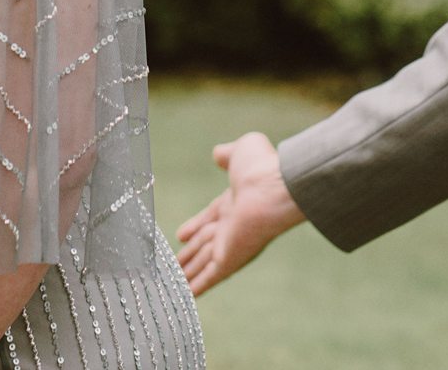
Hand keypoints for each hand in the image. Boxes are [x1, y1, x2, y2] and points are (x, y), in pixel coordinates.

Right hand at [174, 131, 305, 294]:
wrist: (275, 188)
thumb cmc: (262, 168)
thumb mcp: (242, 151)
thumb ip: (228, 154)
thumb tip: (218, 153)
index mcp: (234, 202)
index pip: (210, 218)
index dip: (195, 226)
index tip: (180, 235)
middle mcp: (232, 226)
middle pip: (205, 244)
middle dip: (190, 255)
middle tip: (174, 266)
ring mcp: (231, 244)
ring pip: (204, 263)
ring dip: (188, 274)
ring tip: (172, 284)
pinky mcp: (230, 260)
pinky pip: (210, 276)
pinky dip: (197, 287)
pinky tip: (186, 296)